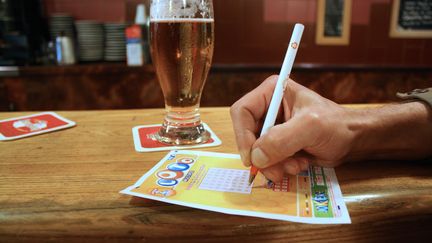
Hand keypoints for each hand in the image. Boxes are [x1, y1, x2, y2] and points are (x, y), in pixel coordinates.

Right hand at [230, 76, 357, 181]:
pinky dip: (280, 167)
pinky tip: (299, 164)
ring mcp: (272, 128)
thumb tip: (256, 157)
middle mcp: (267, 109)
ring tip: (295, 165)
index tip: (252, 158)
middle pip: (247, 135)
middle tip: (277, 169)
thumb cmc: (336, 125)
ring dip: (273, 164)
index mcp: (271, 92)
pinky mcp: (277, 144)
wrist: (353, 140)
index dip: (243, 135)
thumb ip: (281, 139)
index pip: (242, 112)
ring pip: (256, 152)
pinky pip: (266, 160)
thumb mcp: (310, 127)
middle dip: (262, 155)